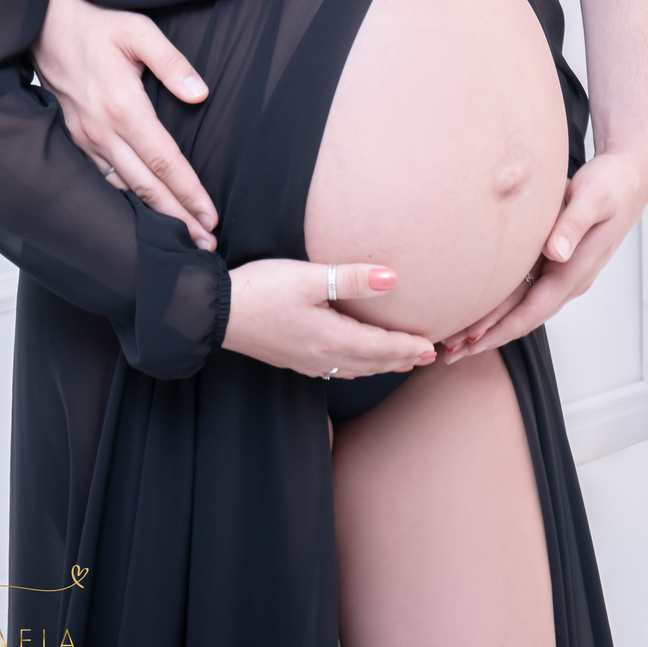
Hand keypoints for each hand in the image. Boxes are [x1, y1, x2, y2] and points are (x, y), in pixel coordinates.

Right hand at [33, 0, 218, 249]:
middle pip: (146, 187)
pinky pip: (104, 178)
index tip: (210, 217)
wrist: (44, 23)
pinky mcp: (75, 138)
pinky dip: (125, 200)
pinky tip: (141, 213)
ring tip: (179, 238)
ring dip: (152, 215)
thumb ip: (172, 62)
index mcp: (123, 107)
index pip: (164, 161)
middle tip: (204, 247)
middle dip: (177, 219)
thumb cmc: (95, 22)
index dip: (189, 192)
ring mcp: (85, 138)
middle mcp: (102, 131)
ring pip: (123, 188)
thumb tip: (200, 93)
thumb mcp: (139, 30)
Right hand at [223, 261, 436, 378]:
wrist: (216, 312)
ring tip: (401, 363)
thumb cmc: (262, 290)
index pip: (379, 346)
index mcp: (330, 337)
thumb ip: (351, 278)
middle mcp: (321, 355)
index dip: (406, 346)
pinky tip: (354, 368)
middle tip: (427, 357)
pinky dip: (354, 368)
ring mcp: (305, 359)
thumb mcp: (308, 278)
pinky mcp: (292, 357)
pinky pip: (333, 368)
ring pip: (354, 367)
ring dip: (380, 365)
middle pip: (370, 361)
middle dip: (400, 358)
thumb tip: (393, 279)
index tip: (431, 346)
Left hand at [442, 148, 647, 362]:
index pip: (534, 308)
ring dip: (490, 323)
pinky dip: (499, 301)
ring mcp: (562, 271)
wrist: (629, 178)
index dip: (503, 328)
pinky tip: (478, 305)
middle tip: (450, 352)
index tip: (473, 342)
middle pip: (523, 316)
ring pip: (520, 304)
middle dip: (488, 336)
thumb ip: (573, 224)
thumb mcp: (594, 199)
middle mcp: (568, 277)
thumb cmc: (612, 186)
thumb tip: (556, 253)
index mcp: (576, 269)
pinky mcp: (556, 260)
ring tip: (455, 339)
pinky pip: (524, 286)